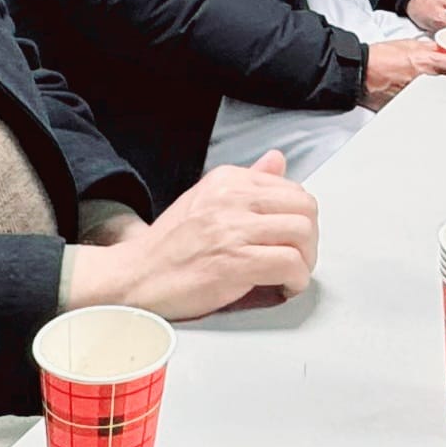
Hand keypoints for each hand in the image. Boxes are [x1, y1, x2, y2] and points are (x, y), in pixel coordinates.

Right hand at [66, 152, 318, 320]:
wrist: (135, 276)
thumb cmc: (170, 245)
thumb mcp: (206, 199)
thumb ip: (247, 181)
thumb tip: (278, 159)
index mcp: (227, 180)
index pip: (292, 189)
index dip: (300, 219)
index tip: (289, 239)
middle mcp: (232, 198)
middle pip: (305, 208)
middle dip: (310, 239)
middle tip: (298, 259)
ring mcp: (232, 229)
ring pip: (302, 235)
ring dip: (306, 261)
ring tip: (291, 274)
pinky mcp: (234, 262)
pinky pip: (290, 265)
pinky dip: (296, 280)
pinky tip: (285, 287)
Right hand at [361, 38, 445, 108]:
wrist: (362, 71)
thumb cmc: (383, 56)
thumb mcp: (410, 44)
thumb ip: (430, 48)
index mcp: (427, 61)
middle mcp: (426, 78)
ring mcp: (420, 93)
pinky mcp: (411, 102)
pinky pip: (431, 101)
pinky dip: (439, 99)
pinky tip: (442, 98)